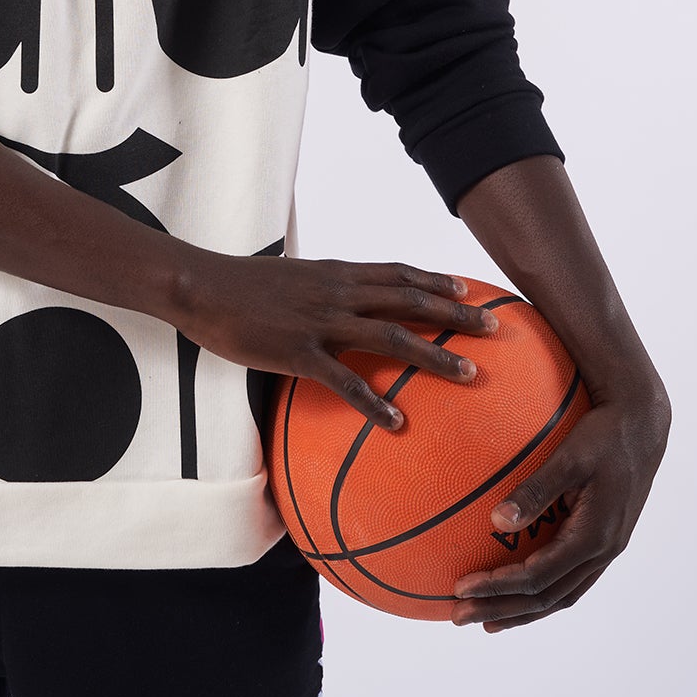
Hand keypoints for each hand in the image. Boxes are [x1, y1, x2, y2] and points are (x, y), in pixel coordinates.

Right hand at [174, 255, 499, 430]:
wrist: (202, 285)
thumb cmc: (241, 284)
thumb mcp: (290, 277)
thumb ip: (321, 288)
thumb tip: (340, 301)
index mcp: (336, 273)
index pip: (397, 272)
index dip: (436, 279)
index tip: (469, 287)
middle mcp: (337, 292)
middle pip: (409, 300)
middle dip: (456, 312)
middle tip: (495, 327)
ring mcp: (320, 321)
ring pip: (391, 336)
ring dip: (434, 356)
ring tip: (469, 375)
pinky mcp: (299, 352)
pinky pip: (345, 381)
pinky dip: (375, 403)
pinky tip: (397, 424)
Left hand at [451, 382, 670, 630]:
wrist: (641, 427)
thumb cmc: (603, 436)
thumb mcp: (569, 458)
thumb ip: (536, 490)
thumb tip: (497, 520)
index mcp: (595, 537)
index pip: (539, 576)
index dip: (499, 586)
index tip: (462, 587)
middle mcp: (602, 552)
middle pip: (547, 598)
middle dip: (502, 609)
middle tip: (459, 616)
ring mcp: (604, 551)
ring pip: (560, 596)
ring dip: (521, 611)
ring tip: (485, 620)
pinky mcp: (601, 542)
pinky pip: (568, 580)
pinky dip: (540, 594)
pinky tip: (517, 593)